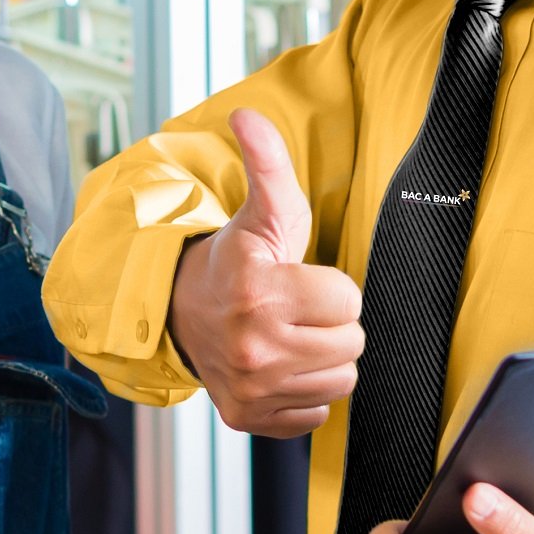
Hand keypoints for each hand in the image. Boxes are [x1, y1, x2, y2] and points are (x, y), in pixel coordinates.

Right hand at [167, 110, 362, 437]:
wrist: (182, 313)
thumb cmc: (236, 261)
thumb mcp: (261, 212)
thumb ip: (267, 163)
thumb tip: (247, 115)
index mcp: (258, 291)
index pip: (349, 300)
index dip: (332, 287)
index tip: (301, 281)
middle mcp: (252, 346)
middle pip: (351, 344)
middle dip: (333, 323)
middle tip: (299, 309)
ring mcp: (249, 387)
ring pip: (340, 381)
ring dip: (324, 359)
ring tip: (293, 336)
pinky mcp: (248, 418)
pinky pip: (315, 413)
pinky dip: (304, 393)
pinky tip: (282, 366)